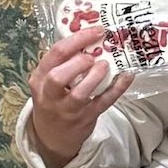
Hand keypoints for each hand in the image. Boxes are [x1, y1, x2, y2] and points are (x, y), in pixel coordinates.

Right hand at [25, 25, 131, 167]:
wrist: (52, 136)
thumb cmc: (53, 99)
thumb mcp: (46, 80)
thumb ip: (63, 61)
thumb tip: (92, 35)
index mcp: (40, 78)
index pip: (55, 54)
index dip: (78, 39)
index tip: (96, 31)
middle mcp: (50, 94)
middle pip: (58, 76)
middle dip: (78, 62)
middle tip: (92, 56)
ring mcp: (68, 109)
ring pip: (80, 93)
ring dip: (95, 76)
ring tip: (104, 65)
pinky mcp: (86, 118)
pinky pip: (103, 102)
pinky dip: (117, 88)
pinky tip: (127, 76)